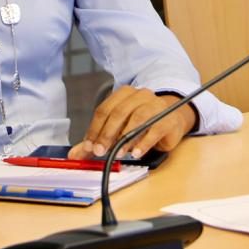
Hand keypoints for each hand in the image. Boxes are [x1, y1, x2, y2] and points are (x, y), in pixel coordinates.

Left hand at [68, 86, 196, 160]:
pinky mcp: (169, 119)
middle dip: (107, 134)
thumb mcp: (119, 129)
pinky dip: (143, 143)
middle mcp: (140, 95)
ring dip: (125, 138)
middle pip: (119, 112)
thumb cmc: (143, 123)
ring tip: (118, 153)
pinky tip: (135, 153)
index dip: (94, 129)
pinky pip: (155, 130)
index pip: (105, 109)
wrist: (172, 119)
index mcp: (124, 94)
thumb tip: (75, 155)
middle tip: (100, 151)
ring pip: (138, 118)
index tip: (89, 146)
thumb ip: (98, 140)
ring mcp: (156, 105)